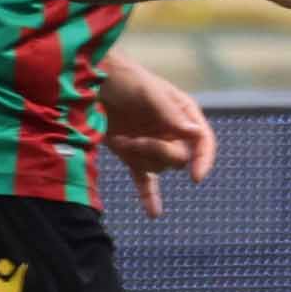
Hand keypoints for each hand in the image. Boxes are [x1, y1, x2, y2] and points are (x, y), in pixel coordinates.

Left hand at [99, 57, 212, 218]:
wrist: (87, 79)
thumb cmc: (122, 77)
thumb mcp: (147, 91)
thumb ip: (168, 112)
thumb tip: (193, 133)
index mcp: (183, 113)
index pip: (203, 141)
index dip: (203, 160)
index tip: (196, 177)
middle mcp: (171, 131)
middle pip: (178, 159)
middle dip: (156, 152)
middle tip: (133, 139)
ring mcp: (152, 144)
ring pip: (158, 168)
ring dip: (138, 158)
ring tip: (121, 138)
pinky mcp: (132, 154)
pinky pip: (145, 180)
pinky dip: (148, 196)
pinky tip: (153, 214)